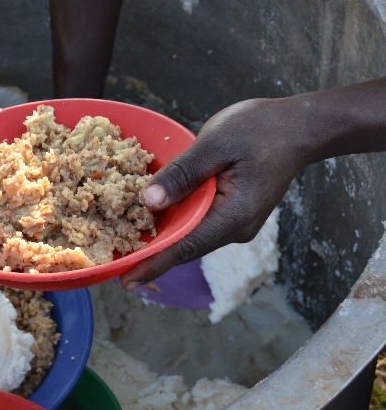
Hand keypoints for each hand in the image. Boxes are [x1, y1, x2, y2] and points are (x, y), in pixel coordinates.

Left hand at [119, 98, 307, 288]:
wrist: (298, 127)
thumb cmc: (260, 129)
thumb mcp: (215, 144)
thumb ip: (181, 174)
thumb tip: (148, 202)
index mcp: (234, 215)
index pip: (185, 247)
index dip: (153, 264)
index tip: (126, 281)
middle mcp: (235, 227)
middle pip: (185, 246)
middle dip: (149, 253)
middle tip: (111, 261)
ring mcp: (235, 222)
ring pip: (190, 235)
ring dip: (159, 237)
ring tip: (121, 244)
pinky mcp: (232, 212)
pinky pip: (197, 222)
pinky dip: (174, 222)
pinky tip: (149, 218)